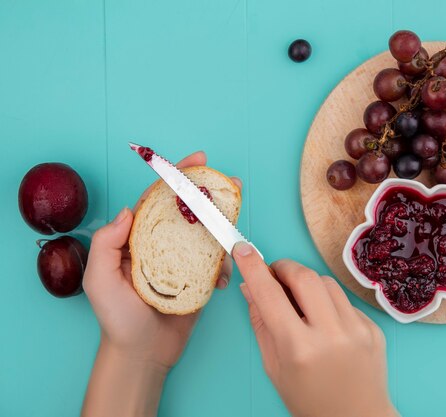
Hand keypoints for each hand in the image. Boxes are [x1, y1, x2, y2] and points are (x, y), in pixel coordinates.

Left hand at [82, 151, 240, 416]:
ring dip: (223, 223)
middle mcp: (161, 245)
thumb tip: (127, 210)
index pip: (157, 201)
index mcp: (137, 240)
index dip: (176, 178)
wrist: (142, 354)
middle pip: (187, 211)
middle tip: (229, 181)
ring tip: (237, 219)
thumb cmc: (117, 319)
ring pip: (206, 233)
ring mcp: (182, 261)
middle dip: (208, 192)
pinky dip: (226, 262)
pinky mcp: (199, 279)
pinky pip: (217, 262)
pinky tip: (226, 272)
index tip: (197, 161)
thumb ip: (107, 244)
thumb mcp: (100, 281)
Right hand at [233, 242, 397, 416]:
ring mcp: (358, 329)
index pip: (270, 295)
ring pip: (327, 283)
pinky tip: (325, 323)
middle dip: (284, 268)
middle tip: (274, 274)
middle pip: (304, 276)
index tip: (244, 249)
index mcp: (299, 348)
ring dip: (307, 283)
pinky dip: (329, 304)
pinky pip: (345, 301)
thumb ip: (262, 324)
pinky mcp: (373, 328)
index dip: (253, 267)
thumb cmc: (311, 401)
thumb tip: (250, 288)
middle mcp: (331, 334)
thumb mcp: (275, 368)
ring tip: (300, 303)